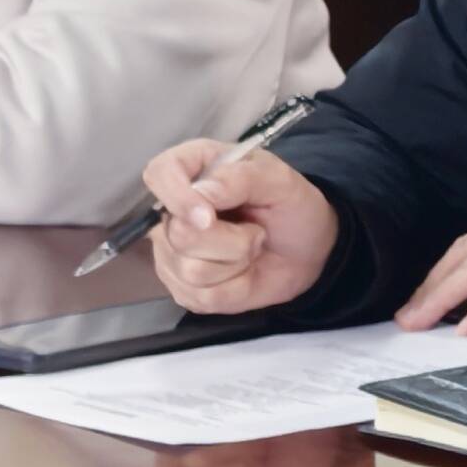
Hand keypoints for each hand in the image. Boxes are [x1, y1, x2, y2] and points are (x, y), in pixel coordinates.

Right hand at [145, 141, 339, 315]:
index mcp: (192, 169)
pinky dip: (237, 288)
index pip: (159, 174)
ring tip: (251, 247)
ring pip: (192, 270)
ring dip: (238, 262)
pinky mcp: (183, 288)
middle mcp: (173, 211)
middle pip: (179, 234)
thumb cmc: (291, 206)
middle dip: (231, 239)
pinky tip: (244, 272)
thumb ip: (240, 178)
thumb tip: (201, 193)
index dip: (178, 196)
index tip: (209, 216)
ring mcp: (172, 252)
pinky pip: (203, 297)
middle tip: (255, 230)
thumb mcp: (279, 181)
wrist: (307, 251)